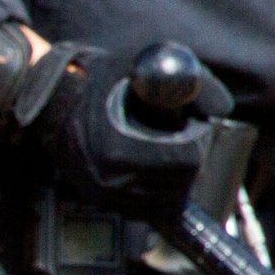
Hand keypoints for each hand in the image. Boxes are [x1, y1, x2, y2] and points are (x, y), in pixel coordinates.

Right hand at [39, 45, 230, 216]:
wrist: (52, 102)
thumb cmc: (99, 80)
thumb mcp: (145, 66)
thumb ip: (190, 83)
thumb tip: (221, 110)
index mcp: (119, 152)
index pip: (187, 161)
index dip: (196, 138)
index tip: (185, 122)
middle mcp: (111, 182)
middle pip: (181, 184)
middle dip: (187, 159)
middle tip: (175, 134)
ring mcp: (105, 196)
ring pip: (168, 200)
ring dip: (174, 176)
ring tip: (157, 147)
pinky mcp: (102, 202)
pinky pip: (148, 208)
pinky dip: (158, 189)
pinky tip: (148, 164)